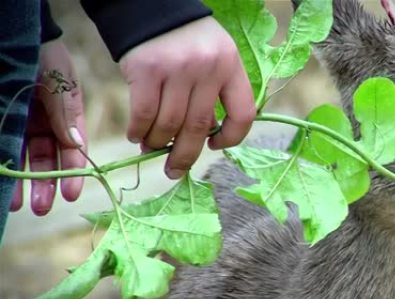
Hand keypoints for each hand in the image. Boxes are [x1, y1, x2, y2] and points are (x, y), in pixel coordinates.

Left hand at [10, 39, 86, 215]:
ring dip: (26, 184)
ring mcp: (23, 124)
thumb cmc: (43, 56)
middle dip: (47, 185)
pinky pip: (6, 150)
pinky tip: (5, 187)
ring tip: (21, 207)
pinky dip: (6, 170)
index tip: (71, 193)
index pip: (73, 148)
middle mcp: (47, 124)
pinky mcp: (5, 124)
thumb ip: (66, 114)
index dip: (73, 172)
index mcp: (67, 115)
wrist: (16, 38)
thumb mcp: (58, 82)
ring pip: (26, 160)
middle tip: (43, 209)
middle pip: (49, 160)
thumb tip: (77, 145)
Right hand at [120, 16, 255, 179]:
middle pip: (200, 127)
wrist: (151, 6)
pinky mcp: (146, 69)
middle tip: (175, 172)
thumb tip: (206, 137)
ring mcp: (177, 69)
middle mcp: (207, 68)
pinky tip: (137, 136)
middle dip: (185, 156)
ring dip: (158, 144)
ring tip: (151, 150)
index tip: (215, 147)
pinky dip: (140, 130)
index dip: (232, 138)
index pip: (243, 114)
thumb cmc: (185, 40)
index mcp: (231, 65)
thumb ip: (215, 92)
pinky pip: (144, 113)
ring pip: (170, 124)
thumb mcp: (214, 57)